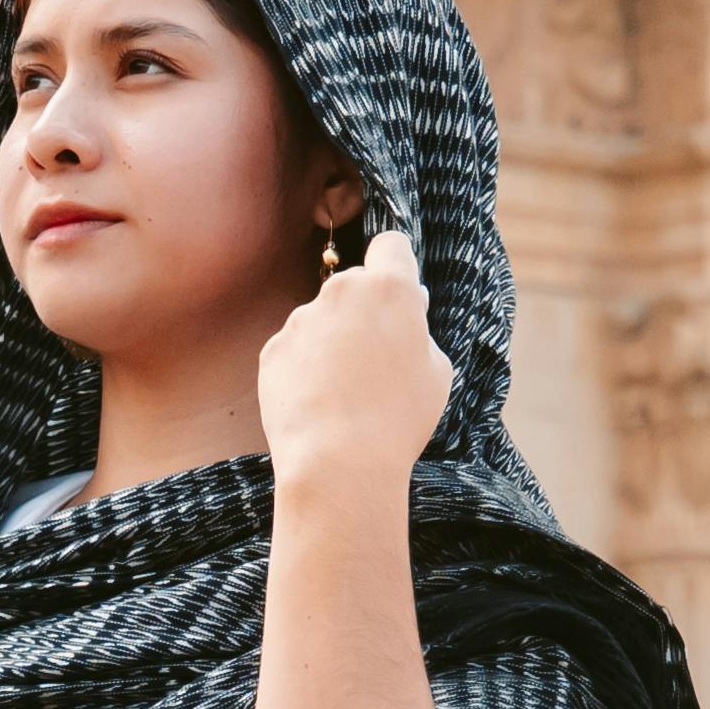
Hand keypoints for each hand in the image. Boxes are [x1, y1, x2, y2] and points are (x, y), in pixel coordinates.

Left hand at [255, 224, 447, 500]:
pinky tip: (319, 405)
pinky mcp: (273, 349)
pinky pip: (296, 351)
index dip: (396, 266)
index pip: (391, 246)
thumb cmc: (399, 419)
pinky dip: (305, 370)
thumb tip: (406, 316)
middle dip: (363, 311)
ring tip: (345, 395)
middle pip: (354, 286)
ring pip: (322, 321)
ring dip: (332, 344)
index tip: (397, 293)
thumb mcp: (436, 372)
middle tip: (376, 360)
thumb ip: (419, 332)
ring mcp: (301, 319)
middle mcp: (340, 292)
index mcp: (389, 289)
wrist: (338, 461)